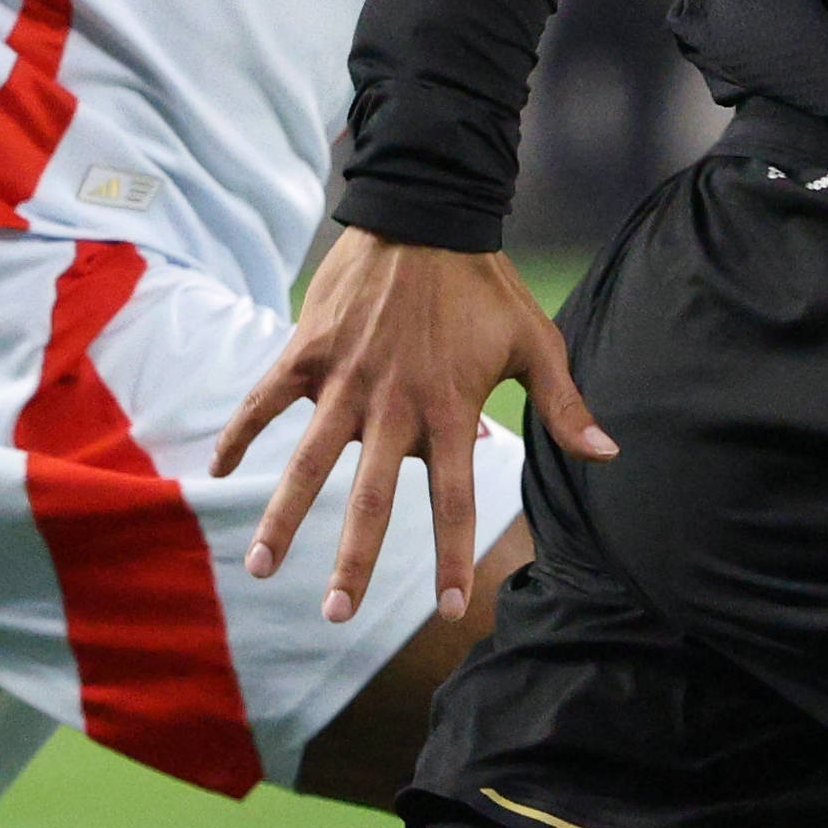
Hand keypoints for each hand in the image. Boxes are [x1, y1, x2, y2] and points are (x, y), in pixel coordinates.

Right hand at [214, 224, 616, 625]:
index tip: (450, 609)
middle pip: (372, 498)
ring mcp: (344, 379)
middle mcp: (394, 405)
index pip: (455, 499)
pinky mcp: (308, 350)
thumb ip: (562, 406)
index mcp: (450, 410)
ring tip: (258, 568)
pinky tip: (220, 472)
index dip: (452, 556)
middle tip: (336, 615)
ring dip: (282, 516)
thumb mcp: (536, 342)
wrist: (425, 212)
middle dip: (353, 561)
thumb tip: (607, 456)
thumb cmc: (484, 284)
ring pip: (309, 461)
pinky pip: (265, 399)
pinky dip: (242, 433)